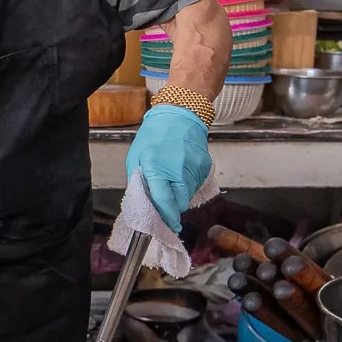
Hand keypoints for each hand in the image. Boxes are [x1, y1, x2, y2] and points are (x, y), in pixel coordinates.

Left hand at [125, 104, 212, 231]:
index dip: (166, 217)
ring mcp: (194, 169)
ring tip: (171, 177)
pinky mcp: (205, 167)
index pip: (163, 201)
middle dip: (172, 207)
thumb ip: (138, 181)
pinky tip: (180, 170)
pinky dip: (188, 184)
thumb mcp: (136, 157)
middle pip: (180, 203)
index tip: (167, 226)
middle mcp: (178, 170)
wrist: (180, 115)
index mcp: (157, 168)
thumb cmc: (154, 136)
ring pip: (188, 195)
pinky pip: (196, 185)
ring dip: (179, 194)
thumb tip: (145, 202)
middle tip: (165, 202)